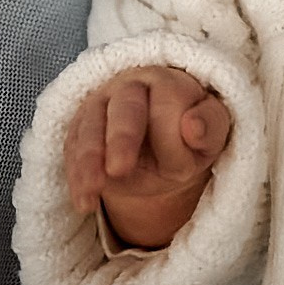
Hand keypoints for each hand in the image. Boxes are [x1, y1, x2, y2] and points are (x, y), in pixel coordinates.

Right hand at [65, 65, 231, 248]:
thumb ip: (211, 125)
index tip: (181, 170)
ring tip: (92, 192)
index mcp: (168, 83)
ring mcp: (99, 106)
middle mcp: (130, 87)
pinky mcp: (79, 129)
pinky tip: (83, 201)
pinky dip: (75, 177)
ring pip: (89, 128)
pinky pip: (71, 149)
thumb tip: (194, 126)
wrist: (159, 145)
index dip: (172, 136)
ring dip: (88, 161)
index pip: (168, 103)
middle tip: (119, 170)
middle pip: (123, 107)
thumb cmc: (190, 134)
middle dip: (120, 138)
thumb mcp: (212, 132)